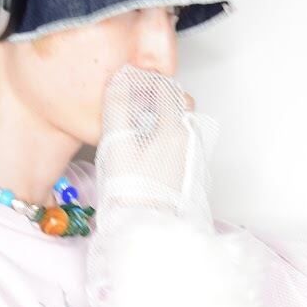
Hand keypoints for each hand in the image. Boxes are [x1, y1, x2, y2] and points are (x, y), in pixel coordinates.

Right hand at [97, 66, 196, 215]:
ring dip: (164, 113)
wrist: (145, 226)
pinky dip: (166, 131)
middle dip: (161, 94)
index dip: (148, 80)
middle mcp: (188, 140)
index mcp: (174, 128)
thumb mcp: (117, 142)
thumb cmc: (131, 188)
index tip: (131, 81)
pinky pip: (180, 140)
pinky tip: (147, 143)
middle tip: (138, 95)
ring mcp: (189, 156)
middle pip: (181, 103)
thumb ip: (118, 107)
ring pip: (182, 122)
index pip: (167, 88)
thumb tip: (120, 81)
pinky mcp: (186, 171)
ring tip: (140, 118)